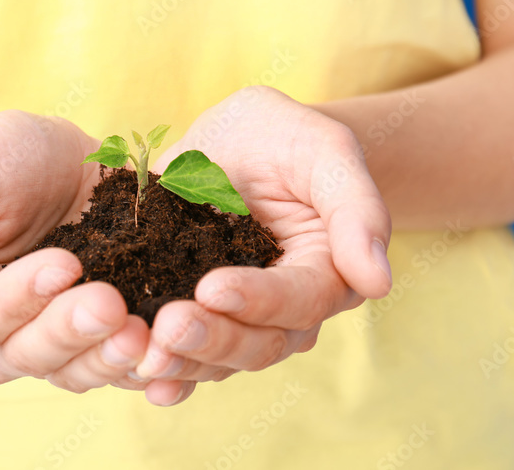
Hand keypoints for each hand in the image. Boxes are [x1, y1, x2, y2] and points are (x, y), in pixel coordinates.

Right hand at [0, 110, 149, 392]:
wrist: (58, 158)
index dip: (21, 297)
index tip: (64, 263)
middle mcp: (3, 337)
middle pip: (31, 355)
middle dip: (72, 331)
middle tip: (111, 304)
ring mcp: (59, 340)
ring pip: (78, 370)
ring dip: (111, 357)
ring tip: (145, 334)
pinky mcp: (107, 336)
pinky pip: (125, 366)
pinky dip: (150, 368)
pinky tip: (172, 354)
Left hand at [134, 86, 392, 404]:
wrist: (237, 140)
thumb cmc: (286, 137)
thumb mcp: (324, 150)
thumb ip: (356, 209)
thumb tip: (377, 282)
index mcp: (327, 273)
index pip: (299, 300)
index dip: (258, 299)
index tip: (211, 286)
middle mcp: (286, 311)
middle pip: (258, 344)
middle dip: (213, 338)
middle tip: (168, 325)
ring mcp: (239, 320)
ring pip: (218, 360)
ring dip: (182, 361)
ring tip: (142, 351)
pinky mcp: (197, 316)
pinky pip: (184, 356)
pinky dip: (164, 371)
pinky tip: (136, 375)